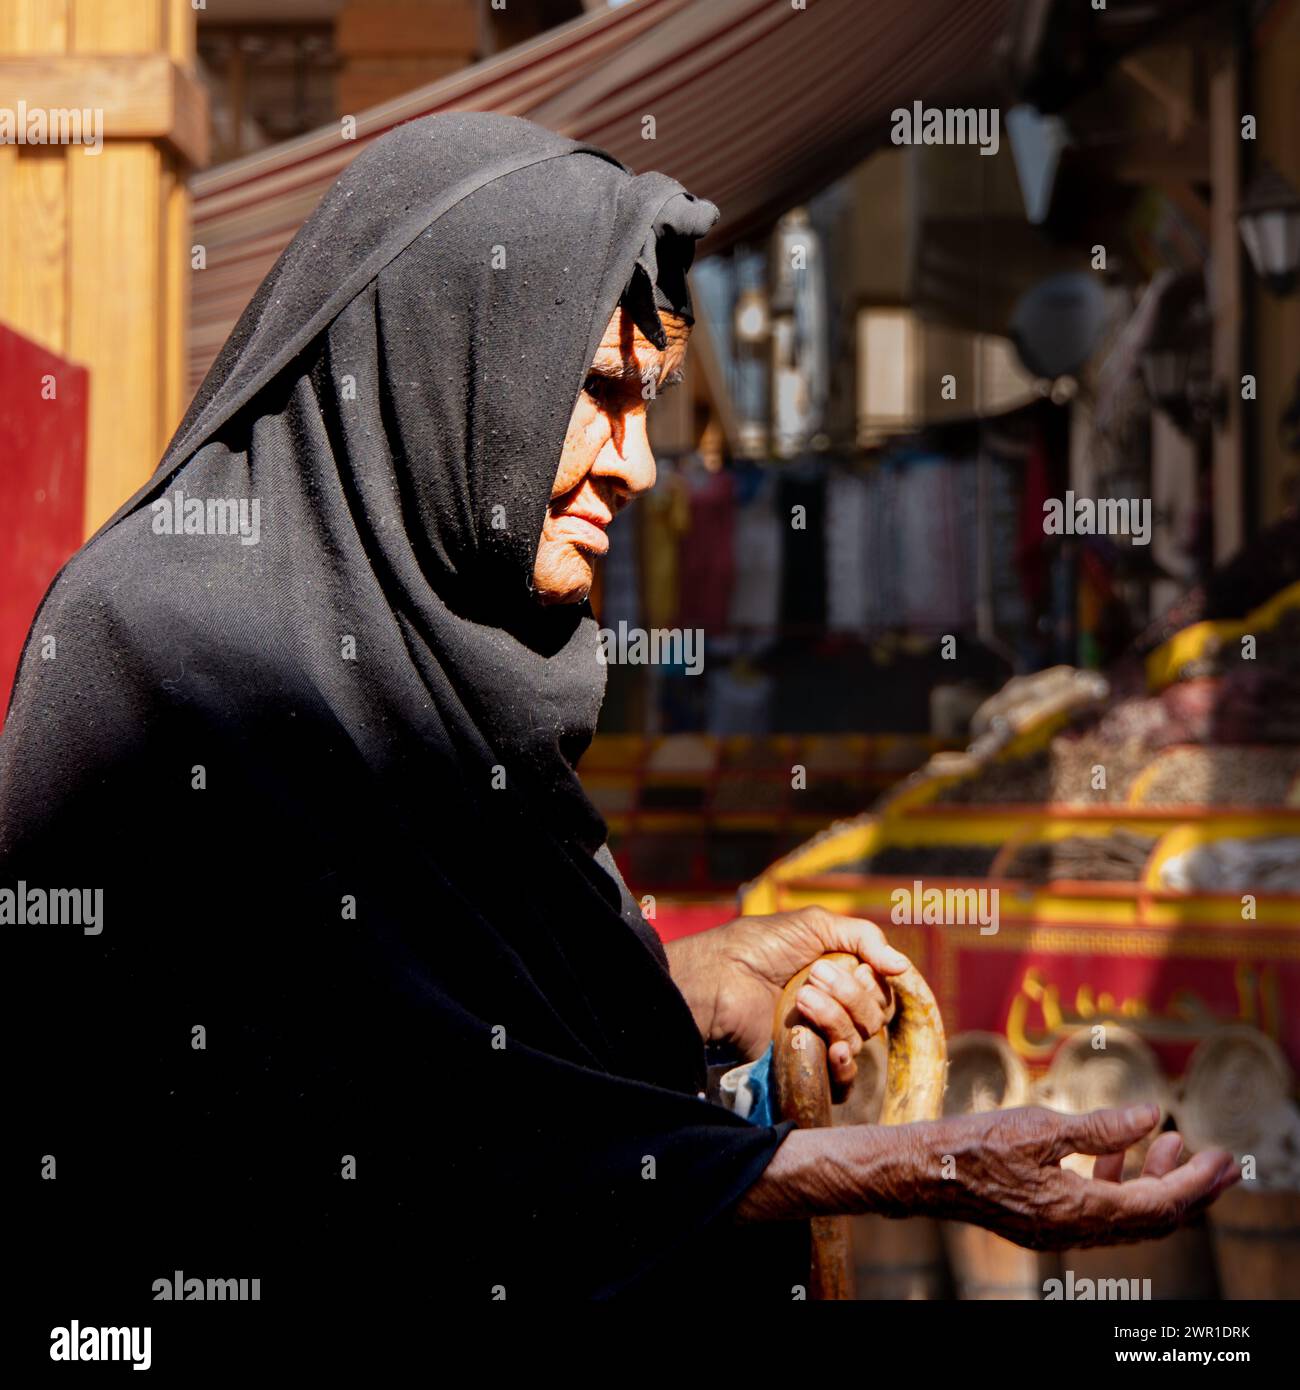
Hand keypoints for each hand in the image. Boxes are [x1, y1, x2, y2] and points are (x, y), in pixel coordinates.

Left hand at [664, 906, 908, 1086]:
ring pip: (859, 1041)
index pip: (882, 991)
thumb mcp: (816, 925)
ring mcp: (819, 1040)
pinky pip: (843, 1080)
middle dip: (851, 994)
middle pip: (876, 1016)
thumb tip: (904, 967)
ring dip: (835, 1016)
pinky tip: (830, 1048)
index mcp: (840, 978)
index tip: (856, 966)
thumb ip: (865, 938)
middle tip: (813, 976)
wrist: (720, 977)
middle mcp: (835, 1009)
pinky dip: (842, 1063)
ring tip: (799, 998)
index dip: (875, 981)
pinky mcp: (804, 1067)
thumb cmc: (760, 946)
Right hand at [911, 1104, 1239, 1249]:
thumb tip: (1151, 1116)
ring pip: (1128, 1216)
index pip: (1157, 1206)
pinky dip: (1119, 1183)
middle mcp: (1074, 1230)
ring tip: (1172, 1143)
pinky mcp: (1044, 1219)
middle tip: (1217, 1158)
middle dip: (1189, 1189)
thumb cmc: (974, 1145)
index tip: (1224, 1159)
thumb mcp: (1040, 1127)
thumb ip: (1099, 1127)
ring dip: (1155, 1182)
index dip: (1196, 1184)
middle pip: (1152, 1219)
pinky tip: (1117, 1151)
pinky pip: (1099, 1210)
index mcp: (1078, 1211)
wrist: (923, 1171)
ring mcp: (1059, 1229)